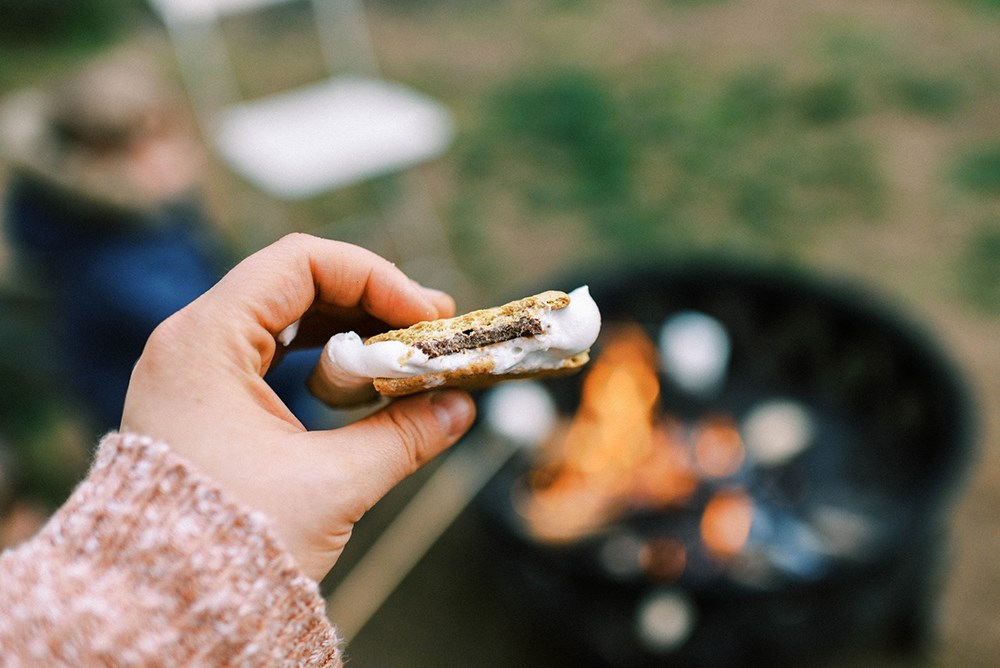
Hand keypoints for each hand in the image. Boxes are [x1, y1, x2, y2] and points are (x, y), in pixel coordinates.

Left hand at [120, 234, 476, 580]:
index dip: (375, 277)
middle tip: (431, 328)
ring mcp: (194, 370)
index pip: (300, 262)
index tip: (427, 314)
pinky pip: (270, 352)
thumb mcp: (331, 485)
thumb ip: (403, 436)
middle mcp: (191, 342)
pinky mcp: (204, 401)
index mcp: (205, 342)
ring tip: (403, 355)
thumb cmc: (231, 545)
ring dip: (350, 330)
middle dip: (371, 301)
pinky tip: (358, 384)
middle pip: (295, 283)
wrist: (161, 608)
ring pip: (285, 317)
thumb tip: (459, 408)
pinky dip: (321, 358)